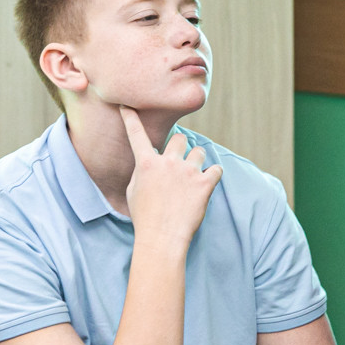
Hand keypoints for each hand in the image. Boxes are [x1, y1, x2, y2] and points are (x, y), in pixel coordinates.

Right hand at [120, 107, 221, 246]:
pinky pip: (216, 169)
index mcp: (146, 164)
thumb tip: (148, 165)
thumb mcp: (133, 192)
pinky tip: (208, 183)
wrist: (162, 237)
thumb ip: (142, 173)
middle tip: (181, 161)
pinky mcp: (204, 183)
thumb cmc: (144, 218)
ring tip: (193, 176)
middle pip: (180, 138)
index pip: (136, 135)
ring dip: (198, 160)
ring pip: (200, 151)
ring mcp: (187, 172)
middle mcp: (167, 163)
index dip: (131, 118)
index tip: (127, 106)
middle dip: (181, 146)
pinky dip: (213, 175)